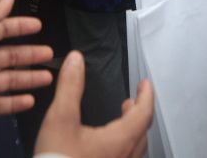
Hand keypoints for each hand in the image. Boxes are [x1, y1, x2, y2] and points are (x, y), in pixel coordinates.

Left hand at [0, 0, 53, 129]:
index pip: (2, 30)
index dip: (19, 27)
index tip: (38, 25)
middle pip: (10, 56)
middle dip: (30, 55)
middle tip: (50, 54)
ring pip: (11, 80)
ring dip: (29, 78)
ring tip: (48, 78)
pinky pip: (2, 104)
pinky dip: (17, 102)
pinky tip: (31, 100)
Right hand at [34, 51, 152, 157]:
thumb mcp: (60, 118)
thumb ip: (70, 87)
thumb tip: (76, 59)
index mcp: (119, 141)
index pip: (143, 115)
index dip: (146, 96)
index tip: (145, 84)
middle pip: (141, 133)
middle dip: (138, 113)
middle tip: (132, 100)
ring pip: (134, 149)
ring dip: (131, 130)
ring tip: (121, 119)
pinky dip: (123, 145)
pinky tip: (107, 145)